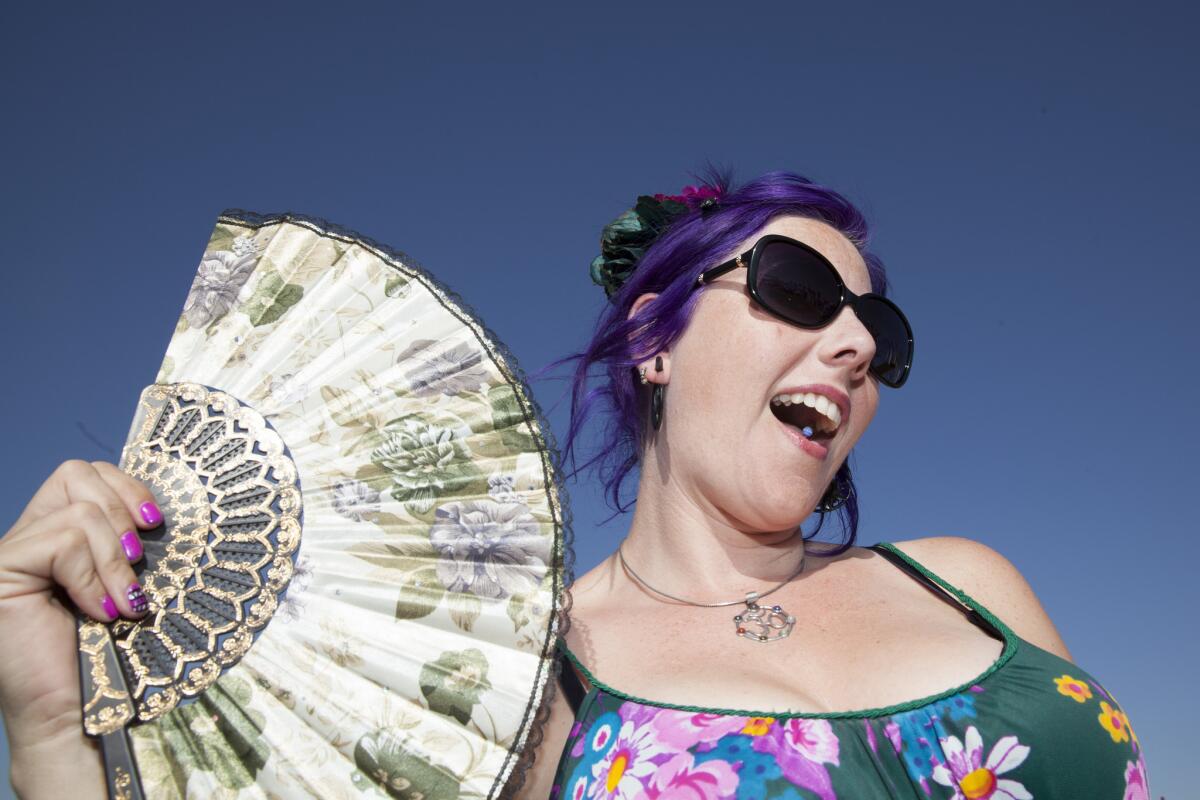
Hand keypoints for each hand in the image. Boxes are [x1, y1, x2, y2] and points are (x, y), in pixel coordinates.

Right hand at [0, 459, 161, 797]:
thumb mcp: (127, 579)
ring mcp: (9, 554)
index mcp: (55, 532)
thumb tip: (158, 506)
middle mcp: (26, 536)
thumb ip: (127, 539)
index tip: (155, 524)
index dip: (127, 487)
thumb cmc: (112, 651)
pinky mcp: (2, 572)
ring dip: (114, 563)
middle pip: (77, 473)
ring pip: (79, 515)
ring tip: (121, 603)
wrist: (81, 711)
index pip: (86, 472)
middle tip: (138, 563)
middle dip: (122, 513)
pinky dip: (93, 577)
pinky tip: (99, 611)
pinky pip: (63, 543)